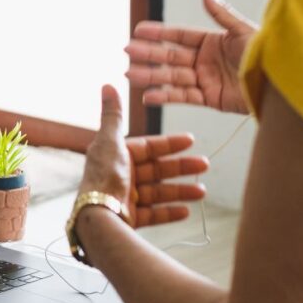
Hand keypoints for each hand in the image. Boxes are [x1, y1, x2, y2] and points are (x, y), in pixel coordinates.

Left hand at [78, 85, 207, 227]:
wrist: (98, 214)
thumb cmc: (104, 175)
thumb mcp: (110, 140)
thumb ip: (113, 115)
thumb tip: (107, 84)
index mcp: (115, 155)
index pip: (147, 147)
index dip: (169, 143)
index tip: (191, 141)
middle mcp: (120, 176)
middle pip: (156, 170)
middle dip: (181, 168)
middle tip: (205, 164)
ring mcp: (125, 198)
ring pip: (158, 192)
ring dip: (180, 191)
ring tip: (202, 192)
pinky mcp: (129, 218)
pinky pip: (153, 214)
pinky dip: (169, 212)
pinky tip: (187, 211)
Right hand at [125, 0, 257, 113]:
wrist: (277, 83)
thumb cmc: (265, 54)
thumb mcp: (240, 30)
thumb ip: (219, 12)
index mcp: (212, 42)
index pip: (179, 36)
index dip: (159, 34)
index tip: (138, 31)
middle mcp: (206, 60)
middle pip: (171, 57)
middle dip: (148, 55)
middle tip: (127, 52)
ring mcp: (206, 80)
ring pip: (172, 77)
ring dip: (150, 76)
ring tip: (129, 75)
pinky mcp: (210, 99)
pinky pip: (183, 97)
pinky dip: (165, 97)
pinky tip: (147, 96)